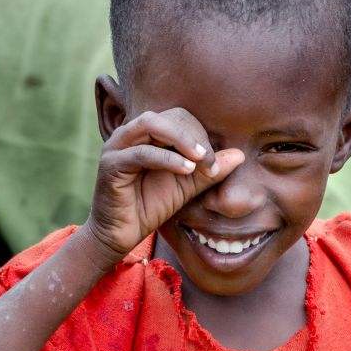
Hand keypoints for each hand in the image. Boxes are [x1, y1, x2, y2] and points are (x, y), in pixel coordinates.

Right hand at [86, 108, 244, 260]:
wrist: (122, 234)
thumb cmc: (151, 206)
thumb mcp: (186, 186)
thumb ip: (208, 170)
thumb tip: (240, 155)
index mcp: (147, 135)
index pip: (179, 117)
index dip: (200, 135)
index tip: (215, 164)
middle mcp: (130, 134)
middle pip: (167, 116)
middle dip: (194, 135)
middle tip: (210, 161)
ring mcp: (117, 146)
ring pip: (151, 124)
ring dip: (181, 138)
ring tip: (200, 159)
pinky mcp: (110, 165)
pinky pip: (141, 153)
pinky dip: (167, 158)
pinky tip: (186, 170)